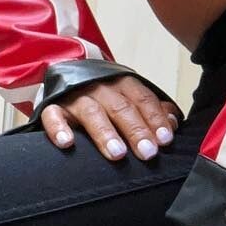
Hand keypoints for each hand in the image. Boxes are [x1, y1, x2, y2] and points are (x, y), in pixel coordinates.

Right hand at [39, 75, 181, 159]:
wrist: (66, 72)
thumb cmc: (106, 96)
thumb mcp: (131, 97)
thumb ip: (152, 110)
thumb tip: (173, 122)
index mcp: (123, 84)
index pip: (143, 100)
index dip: (155, 119)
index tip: (164, 140)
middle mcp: (100, 88)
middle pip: (121, 108)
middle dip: (136, 130)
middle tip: (147, 152)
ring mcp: (75, 97)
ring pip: (91, 112)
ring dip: (105, 133)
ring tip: (117, 153)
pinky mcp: (53, 106)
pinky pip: (53, 116)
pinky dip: (58, 128)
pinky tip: (67, 143)